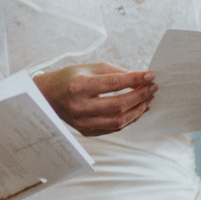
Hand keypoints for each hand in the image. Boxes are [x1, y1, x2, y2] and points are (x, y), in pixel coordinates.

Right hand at [35, 63, 155, 135]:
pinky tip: (137, 110)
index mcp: (78, 86)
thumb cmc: (69, 78)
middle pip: (119, 105)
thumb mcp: (89, 68)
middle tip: (153, 88)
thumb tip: (140, 79)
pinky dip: (128, 119)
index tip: (150, 76)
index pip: (113, 84)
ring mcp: (82, 122)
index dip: (135, 80)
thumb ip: (114, 73)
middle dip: (140, 96)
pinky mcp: (86, 131)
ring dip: (138, 110)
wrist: (47, 96)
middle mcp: (79, 106)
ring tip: (148, 100)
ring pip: (119, 121)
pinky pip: (114, 128)